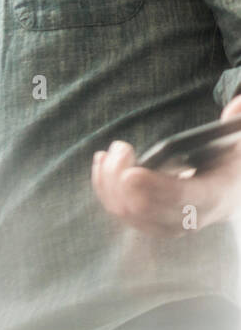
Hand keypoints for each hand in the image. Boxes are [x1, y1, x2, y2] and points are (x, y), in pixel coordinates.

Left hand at [92, 95, 240, 236]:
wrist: (228, 191)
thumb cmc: (228, 160)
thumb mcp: (238, 142)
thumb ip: (238, 122)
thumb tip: (236, 105)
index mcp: (216, 194)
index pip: (184, 198)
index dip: (157, 188)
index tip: (131, 172)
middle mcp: (192, 217)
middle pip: (147, 209)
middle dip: (123, 179)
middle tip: (120, 148)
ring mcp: (170, 225)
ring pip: (128, 212)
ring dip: (109, 183)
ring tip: (108, 154)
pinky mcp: (150, 223)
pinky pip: (121, 212)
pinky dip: (105, 189)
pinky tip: (101, 163)